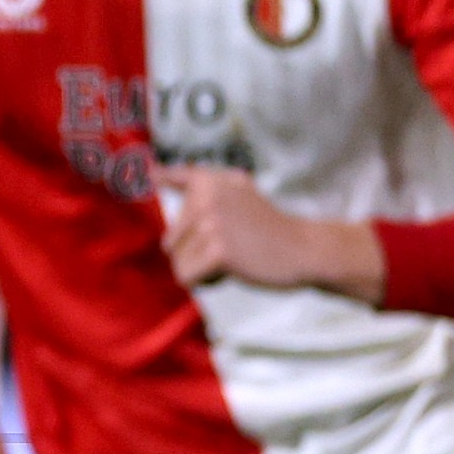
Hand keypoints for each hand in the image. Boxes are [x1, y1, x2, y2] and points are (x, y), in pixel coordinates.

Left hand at [159, 165, 381, 302]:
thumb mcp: (235, 191)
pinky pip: (186, 276)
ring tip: (232, 256)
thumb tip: (151, 172)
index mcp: (210, 180)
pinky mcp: (218, 251)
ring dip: (200, 267)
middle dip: (194, 251)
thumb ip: (197, 181)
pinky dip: (203, 281)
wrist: (304, 249)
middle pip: (170, 239)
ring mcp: (212, 223)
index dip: (160, 177)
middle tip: (231, 244)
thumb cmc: (265, 226)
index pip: (170, 176)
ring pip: (177, 260)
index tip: (149, 172)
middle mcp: (207, 196)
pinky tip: (228, 271)